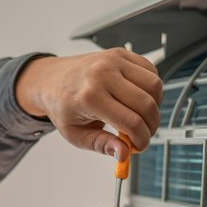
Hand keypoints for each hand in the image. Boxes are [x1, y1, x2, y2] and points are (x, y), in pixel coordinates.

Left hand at [15, 51, 162, 159]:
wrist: (51, 79)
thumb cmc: (62, 106)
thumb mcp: (75, 133)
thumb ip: (101, 144)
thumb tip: (123, 153)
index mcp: (89, 97)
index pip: (131, 122)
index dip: (142, 139)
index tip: (139, 146)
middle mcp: (103, 75)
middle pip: (147, 105)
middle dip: (151, 125)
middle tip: (143, 133)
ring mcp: (114, 60)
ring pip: (155, 85)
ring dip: (154, 105)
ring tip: (140, 115)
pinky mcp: (121, 53)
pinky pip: (151, 71)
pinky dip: (152, 88)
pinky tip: (138, 98)